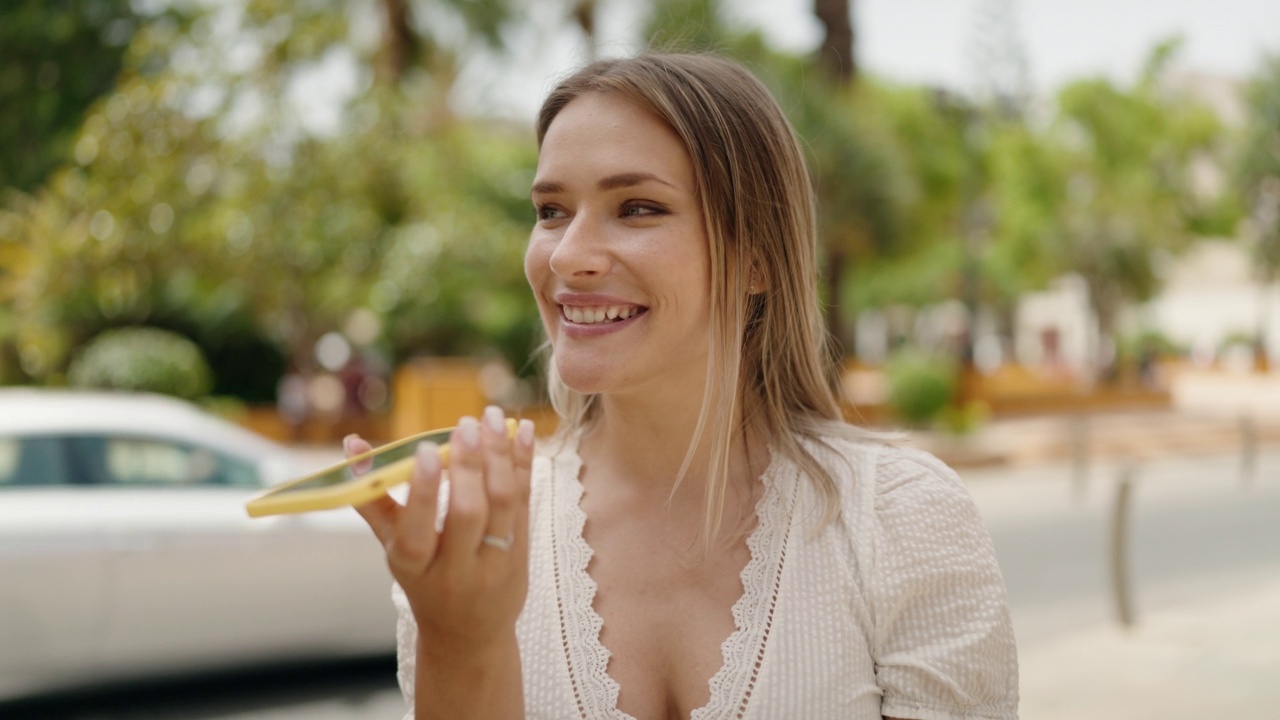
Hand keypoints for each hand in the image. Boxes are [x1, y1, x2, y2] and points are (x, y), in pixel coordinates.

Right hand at [346, 406, 535, 649]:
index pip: (418, 531)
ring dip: (500, 456)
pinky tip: (520, 430)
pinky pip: (525, 501)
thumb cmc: (423, 579)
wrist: (468, 633)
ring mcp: (494, 562)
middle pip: (467, 514)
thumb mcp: (393, 547)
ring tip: (491, 418)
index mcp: (414, 568)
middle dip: (468, 465)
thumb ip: (372, 497)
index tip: (427, 451)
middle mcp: (456, 569)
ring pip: (503, 504)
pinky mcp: (523, 552)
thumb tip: (352, 445)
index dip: (424, 491)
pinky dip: (523, 463)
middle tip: (465, 424)